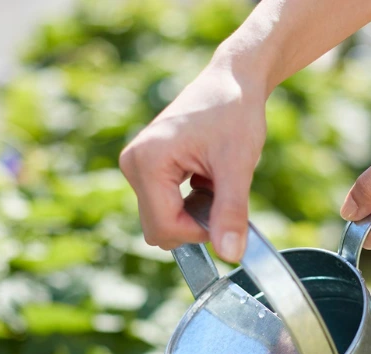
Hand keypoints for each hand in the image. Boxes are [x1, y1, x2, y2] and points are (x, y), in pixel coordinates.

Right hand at [120, 59, 266, 261]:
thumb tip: (230, 255)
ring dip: (193, 213)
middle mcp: (132, 164)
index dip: (199, 233)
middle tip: (222, 193)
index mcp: (146, 162)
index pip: (164, 228)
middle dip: (194, 224)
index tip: (226, 212)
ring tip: (214, 180)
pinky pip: (163, 207)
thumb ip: (231, 212)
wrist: (232, 79)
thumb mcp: (238, 165)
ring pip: (162, 221)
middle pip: (158, 230)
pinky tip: (205, 178)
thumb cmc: (235, 112)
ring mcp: (136, 166)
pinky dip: (189, 203)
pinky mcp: (145, 168)